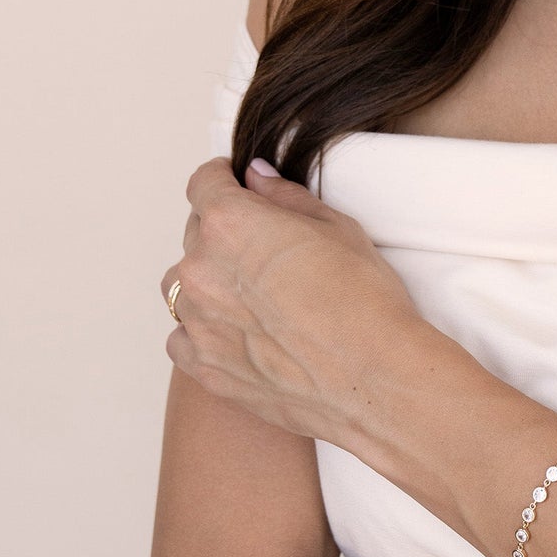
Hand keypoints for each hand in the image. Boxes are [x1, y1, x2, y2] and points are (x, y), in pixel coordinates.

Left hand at [159, 154, 429, 446]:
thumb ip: (285, 197)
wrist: (372, 378)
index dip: (223, 179)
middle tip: (268, 249)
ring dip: (211, 282)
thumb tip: (257, 178)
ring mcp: (195, 322)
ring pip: (184, 287)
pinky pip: (184, 338)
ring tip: (256, 296)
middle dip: (226, 232)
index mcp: (229, 224)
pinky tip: (243, 334)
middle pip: (196, 233)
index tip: (235, 184)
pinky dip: (205, 330)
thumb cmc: (362, 300)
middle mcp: (200, 270)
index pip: (204, 183)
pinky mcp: (203, 367)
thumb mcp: (337, 227)